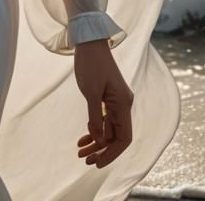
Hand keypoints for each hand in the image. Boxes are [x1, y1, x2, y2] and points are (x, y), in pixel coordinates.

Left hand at [73, 39, 133, 167]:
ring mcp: (116, 101)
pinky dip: (94, 129)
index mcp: (123, 104)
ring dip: (95, 141)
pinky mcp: (108, 97)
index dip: (112, 153)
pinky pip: (104, 119)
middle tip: (83, 159)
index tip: (97, 163)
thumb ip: (95, 117)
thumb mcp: (90, 92)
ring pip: (109, 129)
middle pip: (115, 136)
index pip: (124, 138)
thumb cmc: (90, 64)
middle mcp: (123, 105)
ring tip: (80, 152)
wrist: (89, 42)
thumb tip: (98, 139)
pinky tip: (83, 138)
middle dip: (101, 150)